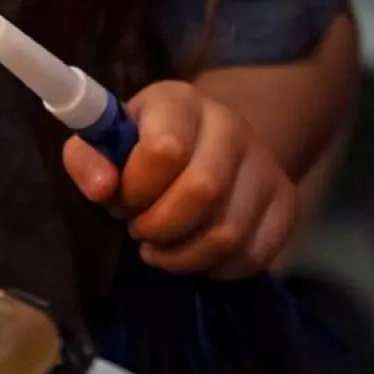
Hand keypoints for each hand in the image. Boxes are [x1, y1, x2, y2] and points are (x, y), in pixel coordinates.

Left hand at [63, 79, 302, 278]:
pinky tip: (199, 252)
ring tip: (164, 246)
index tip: (123, 198)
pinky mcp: (286, 202)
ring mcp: (266, 164)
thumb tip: (104, 188)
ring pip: (228, 234)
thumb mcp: (108, 144)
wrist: (212, 147)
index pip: (165, 149)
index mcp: (181, 103)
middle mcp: (231, 126)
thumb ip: (87, 158)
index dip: (136, 189)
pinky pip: (254, 255)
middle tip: (141, 229)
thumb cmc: (145, 152)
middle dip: (159, 227)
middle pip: (202, 191)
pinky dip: (218, 269)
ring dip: (183, 256)